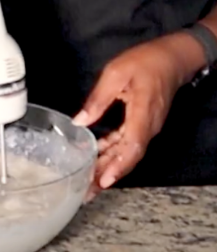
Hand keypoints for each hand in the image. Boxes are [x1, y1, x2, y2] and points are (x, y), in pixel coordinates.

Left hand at [72, 34, 198, 200]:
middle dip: (106, 176)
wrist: (171, 58)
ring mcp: (146, 127)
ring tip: (87, 184)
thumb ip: (98, 99)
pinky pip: (126, 144)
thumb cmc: (145, 62)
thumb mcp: (115, 74)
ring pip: (126, 153)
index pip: (132, 147)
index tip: (103, 181)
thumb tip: (80, 121)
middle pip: (127, 158)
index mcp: (143, 114)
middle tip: (86, 194)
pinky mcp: (142, 125)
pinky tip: (95, 159)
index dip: (117, 166)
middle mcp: (147, 126)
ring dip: (106, 168)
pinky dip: (110, 154)